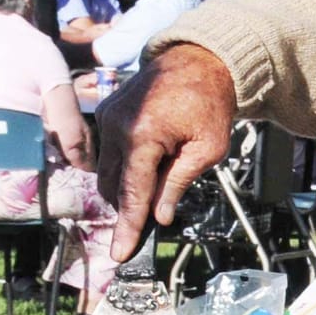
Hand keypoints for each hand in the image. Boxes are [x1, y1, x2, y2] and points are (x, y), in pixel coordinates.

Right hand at [95, 44, 238, 261]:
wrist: (198, 60)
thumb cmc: (209, 102)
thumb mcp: (207, 148)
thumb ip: (178, 183)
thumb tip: (160, 216)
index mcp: (142, 135)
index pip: (132, 193)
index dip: (127, 227)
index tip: (119, 254)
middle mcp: (116, 126)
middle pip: (114, 187)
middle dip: (129, 206)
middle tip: (152, 218)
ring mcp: (107, 118)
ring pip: (107, 173)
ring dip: (127, 187)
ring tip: (158, 179)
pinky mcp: (106, 113)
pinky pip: (108, 153)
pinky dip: (125, 166)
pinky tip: (149, 162)